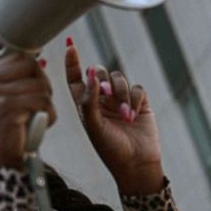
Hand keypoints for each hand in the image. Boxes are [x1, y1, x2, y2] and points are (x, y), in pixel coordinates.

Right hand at [0, 54, 55, 167]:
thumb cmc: (6, 135)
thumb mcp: (1, 101)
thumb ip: (13, 81)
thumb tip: (36, 60)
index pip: (19, 58)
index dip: (35, 73)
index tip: (34, 90)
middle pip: (33, 68)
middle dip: (44, 87)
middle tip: (39, 106)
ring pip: (41, 88)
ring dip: (47, 106)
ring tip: (36, 119)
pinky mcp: (9, 111)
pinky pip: (43, 103)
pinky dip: (49, 117)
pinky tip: (39, 126)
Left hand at [65, 44, 163, 194]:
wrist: (136, 164)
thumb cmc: (111, 149)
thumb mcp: (93, 125)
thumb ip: (88, 99)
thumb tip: (89, 72)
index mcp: (85, 105)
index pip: (76, 79)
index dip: (72, 62)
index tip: (70, 46)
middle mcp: (102, 100)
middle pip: (98, 72)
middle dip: (101, 78)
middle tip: (105, 92)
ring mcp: (121, 100)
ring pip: (119, 78)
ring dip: (121, 93)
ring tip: (124, 115)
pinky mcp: (139, 103)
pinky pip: (136, 88)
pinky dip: (134, 99)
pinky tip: (133, 115)